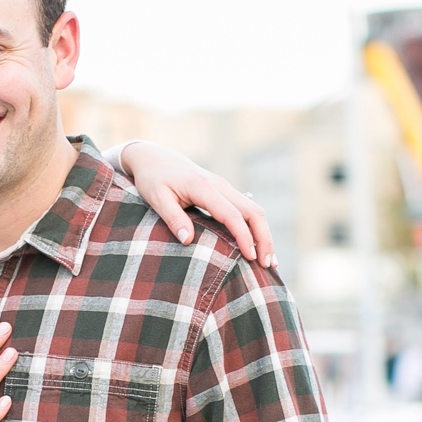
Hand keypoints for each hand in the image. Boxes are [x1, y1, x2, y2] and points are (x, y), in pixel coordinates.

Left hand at [121, 141, 275, 268]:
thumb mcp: (156, 199)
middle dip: (264, 238)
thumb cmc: (152, 179)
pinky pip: (247, 209)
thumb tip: (187, 241)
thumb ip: (173, 218)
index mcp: (204, 188)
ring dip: (265, 234)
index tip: (250, 258)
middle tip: (267, 265)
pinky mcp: (223, 191)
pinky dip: (256, 227)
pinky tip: (258, 245)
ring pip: (254, 210)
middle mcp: (220, 185)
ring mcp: (224, 187)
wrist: (153, 157)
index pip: (232, 215)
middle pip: (253, 211)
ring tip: (270, 260)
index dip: (244, 237)